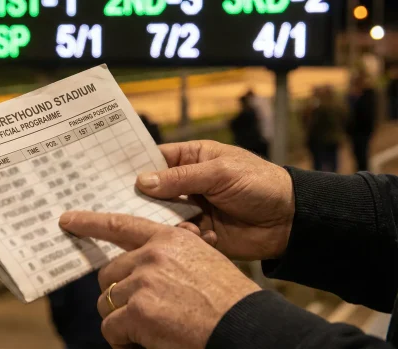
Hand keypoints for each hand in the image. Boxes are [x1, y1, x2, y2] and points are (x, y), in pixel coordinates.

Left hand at [60, 211, 260, 348]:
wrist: (245, 326)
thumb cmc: (229, 300)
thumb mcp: (203, 260)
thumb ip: (172, 255)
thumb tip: (142, 261)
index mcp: (168, 240)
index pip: (120, 225)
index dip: (90, 222)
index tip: (67, 221)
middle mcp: (152, 255)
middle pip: (109, 275)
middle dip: (118, 296)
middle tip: (139, 314)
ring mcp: (143, 282)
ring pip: (107, 303)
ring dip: (121, 321)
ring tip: (148, 331)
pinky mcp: (138, 311)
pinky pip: (112, 328)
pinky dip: (123, 341)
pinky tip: (144, 343)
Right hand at [136, 140, 293, 260]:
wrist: (291, 220)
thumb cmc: (259, 184)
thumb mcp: (220, 173)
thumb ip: (181, 178)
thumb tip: (141, 181)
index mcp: (190, 159)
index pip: (152, 160)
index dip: (131, 167)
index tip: (106, 176)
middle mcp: (185, 184)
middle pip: (150, 191)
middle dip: (140, 200)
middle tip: (122, 207)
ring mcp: (190, 209)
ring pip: (161, 217)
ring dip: (166, 222)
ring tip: (182, 225)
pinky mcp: (199, 234)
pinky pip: (179, 237)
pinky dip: (186, 238)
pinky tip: (205, 236)